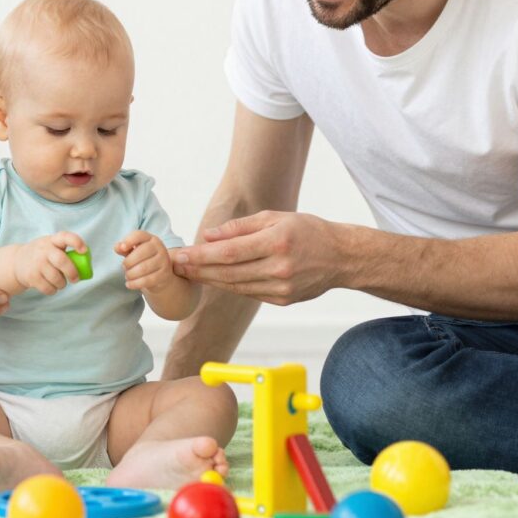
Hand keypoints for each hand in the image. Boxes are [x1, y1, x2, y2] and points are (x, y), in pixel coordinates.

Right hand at [14, 231, 86, 294]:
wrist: (17, 262)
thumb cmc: (42, 255)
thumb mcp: (51, 247)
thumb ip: (65, 253)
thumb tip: (85, 269)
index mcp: (52, 240)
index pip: (65, 236)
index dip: (76, 242)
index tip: (84, 250)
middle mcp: (44, 250)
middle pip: (61, 261)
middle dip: (72, 272)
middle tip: (75, 279)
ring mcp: (36, 263)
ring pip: (56, 278)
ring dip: (62, 284)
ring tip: (60, 282)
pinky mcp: (31, 276)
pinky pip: (48, 288)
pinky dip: (53, 290)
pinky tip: (50, 286)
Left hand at [115, 230, 173, 291]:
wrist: (161, 275)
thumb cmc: (144, 260)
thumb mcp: (134, 252)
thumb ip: (124, 248)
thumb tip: (117, 247)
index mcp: (151, 239)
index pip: (139, 235)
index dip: (129, 240)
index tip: (122, 248)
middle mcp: (160, 248)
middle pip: (141, 252)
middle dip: (128, 262)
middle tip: (124, 267)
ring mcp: (164, 261)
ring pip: (144, 268)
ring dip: (131, 274)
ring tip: (127, 275)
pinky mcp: (164, 275)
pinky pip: (147, 280)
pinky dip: (135, 283)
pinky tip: (129, 284)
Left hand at [171, 211, 345, 304]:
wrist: (341, 257)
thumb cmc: (308, 231)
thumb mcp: (276, 217)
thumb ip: (240, 227)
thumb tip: (208, 236)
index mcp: (277, 242)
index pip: (229, 252)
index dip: (201, 255)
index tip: (180, 255)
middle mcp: (279, 267)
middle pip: (228, 271)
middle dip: (198, 269)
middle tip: (176, 266)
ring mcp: (281, 287)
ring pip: (235, 286)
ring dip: (209, 280)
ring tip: (189, 273)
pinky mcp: (282, 300)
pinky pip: (248, 292)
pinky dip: (229, 285)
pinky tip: (213, 279)